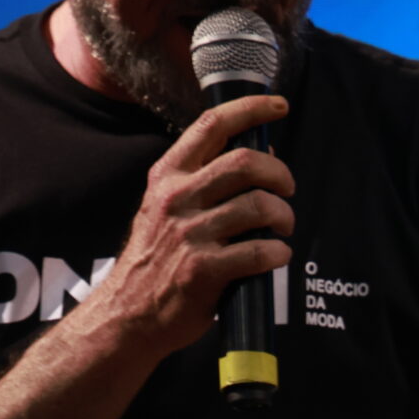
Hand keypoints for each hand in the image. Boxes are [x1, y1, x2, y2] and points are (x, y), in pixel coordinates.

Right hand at [89, 96, 293, 363]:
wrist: (130, 312)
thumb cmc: (158, 259)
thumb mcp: (167, 208)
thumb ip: (205, 181)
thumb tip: (259, 155)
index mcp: (168, 174)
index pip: (212, 124)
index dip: (251, 109)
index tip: (280, 106)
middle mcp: (176, 197)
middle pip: (244, 163)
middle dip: (279, 173)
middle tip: (287, 190)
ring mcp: (189, 233)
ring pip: (258, 206)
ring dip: (283, 216)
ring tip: (283, 229)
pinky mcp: (204, 270)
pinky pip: (258, 252)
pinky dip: (278, 253)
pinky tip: (277, 256)